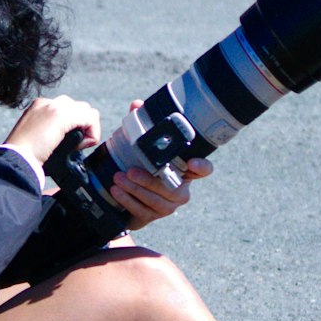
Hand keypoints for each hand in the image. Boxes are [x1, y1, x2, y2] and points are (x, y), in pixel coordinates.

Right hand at [2, 94, 100, 166]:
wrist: (16, 158)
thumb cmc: (24, 156)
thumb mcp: (37, 138)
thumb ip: (52, 132)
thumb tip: (73, 139)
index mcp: (39, 106)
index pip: (68, 109)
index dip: (73, 127)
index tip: (63, 143)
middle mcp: (47, 103)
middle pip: (80, 108)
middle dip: (82, 126)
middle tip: (73, 146)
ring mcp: (55, 107)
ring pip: (88, 112)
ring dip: (88, 130)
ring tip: (76, 146)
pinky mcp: (62, 116)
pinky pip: (90, 120)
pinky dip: (91, 134)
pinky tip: (79, 147)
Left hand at [106, 98, 212, 229]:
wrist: (124, 193)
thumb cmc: (138, 165)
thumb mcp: (139, 145)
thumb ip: (141, 124)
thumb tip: (137, 105)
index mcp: (183, 171)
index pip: (203, 170)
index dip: (202, 167)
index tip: (192, 163)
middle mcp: (180, 190)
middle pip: (175, 190)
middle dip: (151, 181)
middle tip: (130, 172)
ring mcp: (167, 206)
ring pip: (158, 202)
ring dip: (137, 191)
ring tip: (119, 179)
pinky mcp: (152, 216)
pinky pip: (144, 211)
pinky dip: (129, 201)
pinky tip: (117, 192)